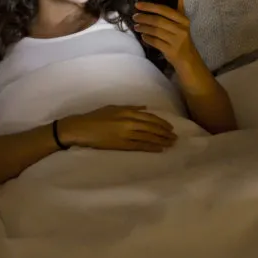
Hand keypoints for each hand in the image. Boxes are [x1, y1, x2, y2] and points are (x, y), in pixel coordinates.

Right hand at [59, 105, 176, 151]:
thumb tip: (145, 108)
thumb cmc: (95, 117)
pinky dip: (152, 147)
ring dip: (162, 140)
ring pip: (149, 137)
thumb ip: (130, 108)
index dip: (162, 123)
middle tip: (175, 137)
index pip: (150, 117)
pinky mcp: (122, 144)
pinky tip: (160, 149)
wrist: (81, 129)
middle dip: (165, 132)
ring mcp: (126, 134)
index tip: (170, 127)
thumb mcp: (113, 108)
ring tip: (171, 143)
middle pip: (152, 127)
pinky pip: (141, 146)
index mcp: (127, 112)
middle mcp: (129, 122)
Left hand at [133, 0, 204, 74]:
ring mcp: (176, 40)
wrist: (188, 58)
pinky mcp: (171, 50)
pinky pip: (155, 42)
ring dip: (143, 28)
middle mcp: (181, 28)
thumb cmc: (181, 36)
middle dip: (144, 18)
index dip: (150, 6)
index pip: (165, 10)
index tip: (138, 4)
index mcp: (183, 19)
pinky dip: (147, 38)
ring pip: (155, 31)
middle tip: (135, 16)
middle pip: (158, 20)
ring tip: (136, 26)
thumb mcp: (181, 19)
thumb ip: (178, 2)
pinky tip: (143, 36)